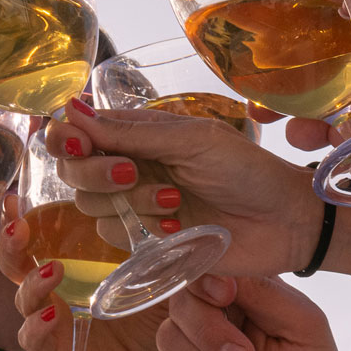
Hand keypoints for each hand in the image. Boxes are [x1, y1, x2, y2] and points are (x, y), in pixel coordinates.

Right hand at [0, 209, 168, 350]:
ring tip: (54, 270)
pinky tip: (53, 315)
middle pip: (17, 265)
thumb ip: (164, 255)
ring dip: (32, 283)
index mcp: (78, 270)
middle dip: (11, 244)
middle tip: (17, 227)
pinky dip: (37, 326)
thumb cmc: (162, 324)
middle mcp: (59, 294)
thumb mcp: (165, 282)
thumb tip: (173, 219)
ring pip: (23, 300)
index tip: (16, 198)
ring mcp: (55, 325)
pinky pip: (34, 340)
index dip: (24, 219)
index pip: (42, 239)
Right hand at [45, 104, 320, 276]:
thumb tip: (72, 109)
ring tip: (176, 201)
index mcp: (138, 134)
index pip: (77, 130)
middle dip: (96, 174)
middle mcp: (129, 166)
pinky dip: (143, 231)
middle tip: (131, 173)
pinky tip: (180, 227)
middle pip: (73, 171)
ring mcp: (135, 205)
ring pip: (91, 207)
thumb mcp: (192, 140)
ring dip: (130, 204)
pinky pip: (114, 237)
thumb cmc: (247, 171)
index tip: (78, 144)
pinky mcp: (146, 241)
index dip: (66, 137)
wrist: (285, 223)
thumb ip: (131, 132)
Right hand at [154, 275, 350, 350]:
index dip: (206, 279)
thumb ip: (268, 293)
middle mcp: (208, 319)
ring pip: (168, 338)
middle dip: (209, 330)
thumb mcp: (306, 327)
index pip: (205, 270)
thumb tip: (224, 273)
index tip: (226, 296)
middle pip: (180, 301)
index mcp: (239, 296)